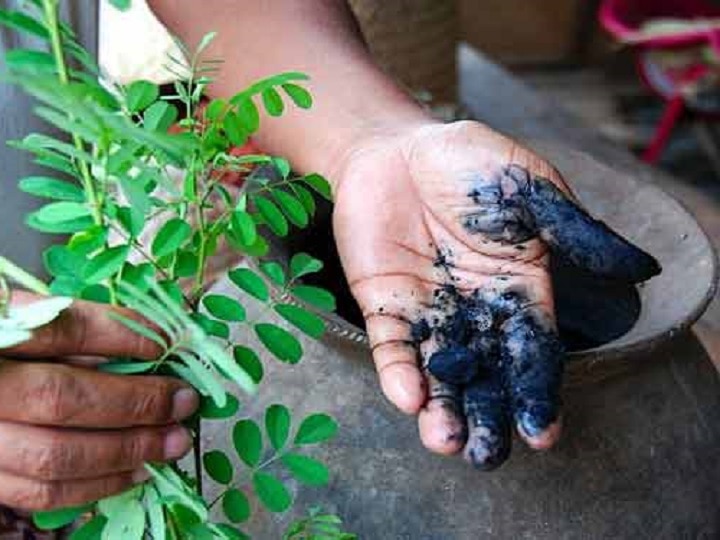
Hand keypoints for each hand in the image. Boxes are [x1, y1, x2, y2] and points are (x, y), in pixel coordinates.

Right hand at [0, 293, 197, 509]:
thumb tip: (155, 347)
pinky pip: (41, 494)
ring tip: (172, 443)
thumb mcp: (29, 319)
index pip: (64, 330)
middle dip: (137, 404)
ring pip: (54, 457)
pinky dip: (97, 485)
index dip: (123, 337)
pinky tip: (136, 471)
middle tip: (185, 402)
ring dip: (127, 452)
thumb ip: (81, 332)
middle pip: (63, 398)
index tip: (169, 344)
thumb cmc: (6, 346)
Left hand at [333, 121, 658, 468]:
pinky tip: (407, 397)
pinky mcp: (386, 306)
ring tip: (446, 442)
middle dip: (487, 416)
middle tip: (487, 455)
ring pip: (439, 374)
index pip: (532, 352)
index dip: (536, 391)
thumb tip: (637, 269)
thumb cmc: (468, 163)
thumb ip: (573, 231)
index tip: (540, 431)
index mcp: (520, 291)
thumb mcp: (528, 190)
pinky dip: (398, 372)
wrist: (396, 148)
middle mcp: (477, 313)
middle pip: (486, 376)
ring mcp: (429, 313)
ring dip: (441, 410)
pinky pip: (393, 346)